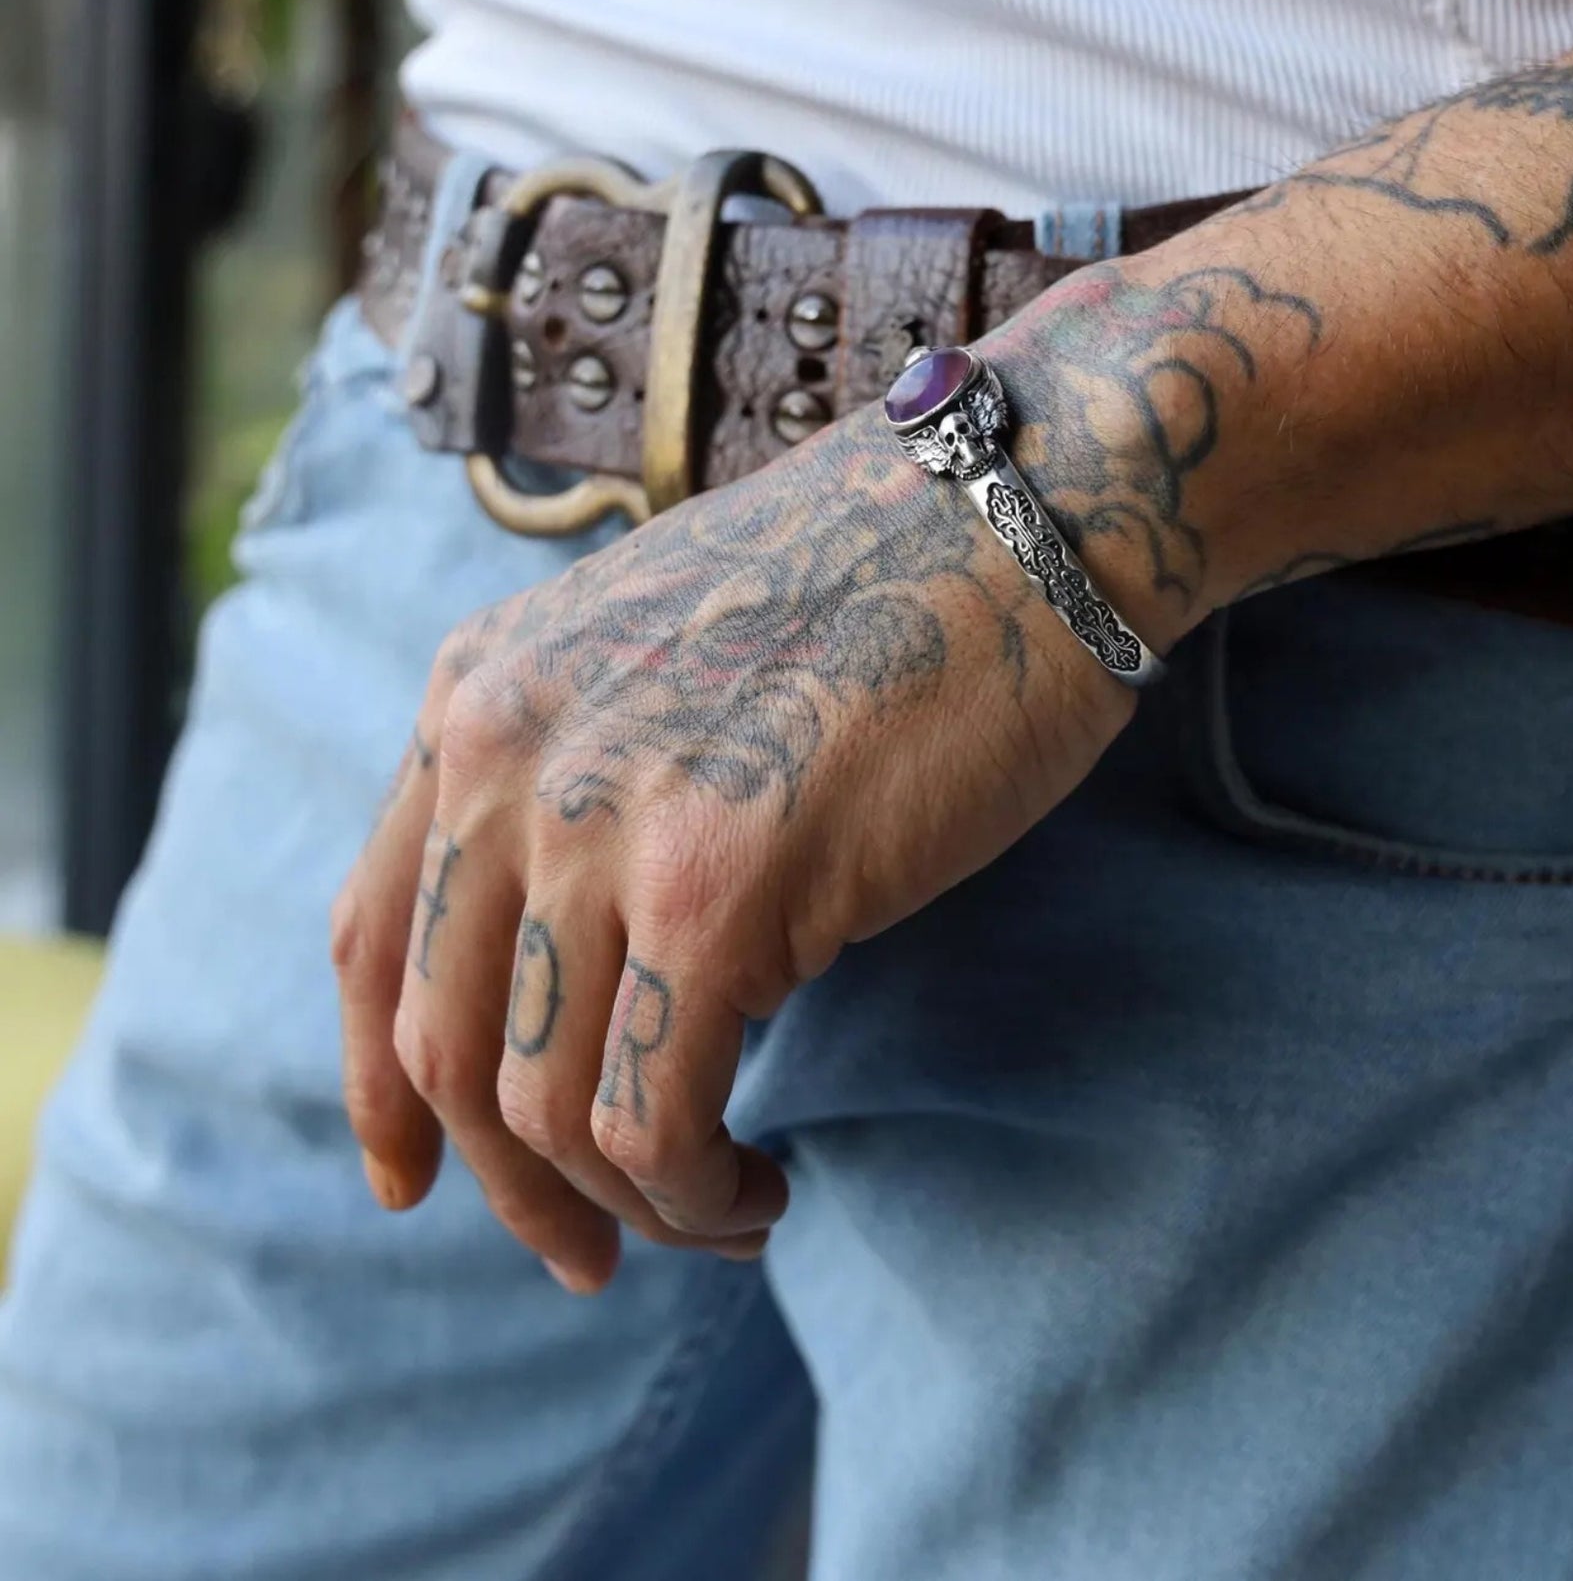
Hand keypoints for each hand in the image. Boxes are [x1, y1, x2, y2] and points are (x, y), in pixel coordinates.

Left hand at [330, 401, 1137, 1287]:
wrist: (1015, 507)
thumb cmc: (883, 584)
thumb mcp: (666, 651)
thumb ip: (586, 769)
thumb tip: (580, 951)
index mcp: (480, 693)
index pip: (370, 935)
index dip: (379, 1088)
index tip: (415, 1181)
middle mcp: (506, 753)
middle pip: (440, 1046)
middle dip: (510, 1186)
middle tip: (590, 1252)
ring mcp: (603, 818)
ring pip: (543, 1108)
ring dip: (621, 1203)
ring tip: (714, 1209)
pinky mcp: (718, 887)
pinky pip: (653, 1119)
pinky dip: (695, 1194)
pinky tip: (760, 1189)